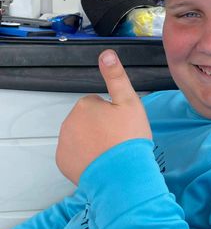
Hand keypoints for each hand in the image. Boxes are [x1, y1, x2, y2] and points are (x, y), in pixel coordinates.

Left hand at [56, 49, 151, 184]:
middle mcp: (69, 121)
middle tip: (117, 138)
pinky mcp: (63, 161)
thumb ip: (116, 77)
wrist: (122, 175)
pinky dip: (84, 156)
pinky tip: (99, 161)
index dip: (113, 113)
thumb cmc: (128, 138)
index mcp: (85, 105)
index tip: (121, 125)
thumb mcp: (129, 102)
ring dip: (92, 140)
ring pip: (80, 135)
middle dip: (100, 126)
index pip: (98, 103)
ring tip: (110, 151)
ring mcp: (64, 142)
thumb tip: (106, 54)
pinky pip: (74, 153)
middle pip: (88, 119)